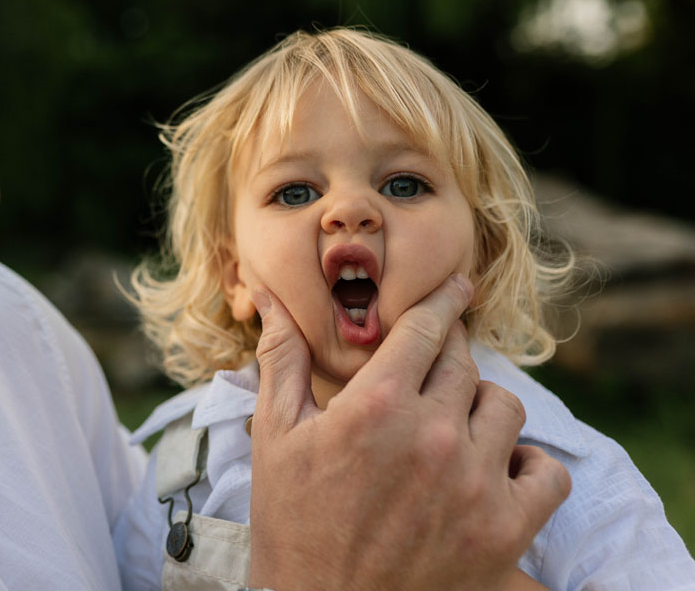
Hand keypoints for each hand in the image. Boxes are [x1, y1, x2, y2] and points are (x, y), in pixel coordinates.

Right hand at [247, 275, 570, 590]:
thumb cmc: (292, 524)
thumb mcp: (274, 436)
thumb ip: (281, 359)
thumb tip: (269, 299)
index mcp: (376, 406)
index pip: (426, 328)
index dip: (442, 300)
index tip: (457, 285)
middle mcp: (433, 436)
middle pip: (464, 364)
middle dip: (448, 357)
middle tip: (432, 371)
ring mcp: (475, 484)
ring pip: (505, 408)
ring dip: (481, 408)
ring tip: (453, 425)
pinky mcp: (504, 531)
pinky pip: (545, 472)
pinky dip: (527, 464)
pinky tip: (495, 468)